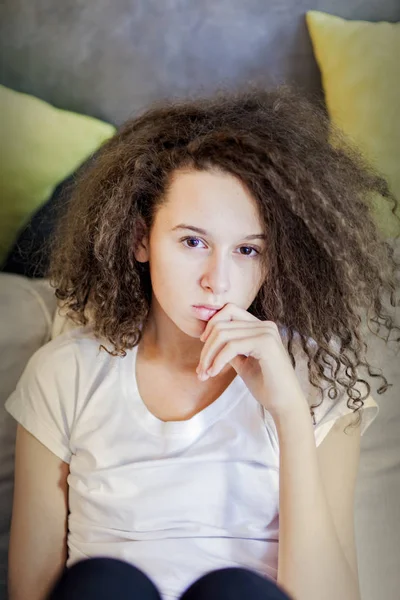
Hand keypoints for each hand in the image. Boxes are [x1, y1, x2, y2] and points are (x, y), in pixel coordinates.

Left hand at [197, 303, 307, 417]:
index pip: (229, 311)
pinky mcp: (266, 343)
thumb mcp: (242, 362)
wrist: (285, 405)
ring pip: (223, 333)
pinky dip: (217, 360)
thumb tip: (208, 338)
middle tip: (200, 369)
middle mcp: (265, 325)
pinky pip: (231, 346)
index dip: (211, 326)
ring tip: (204, 374)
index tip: (203, 346)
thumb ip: (229, 348)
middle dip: (206, 347)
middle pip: (222, 323)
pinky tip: (213, 373)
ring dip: (208, 355)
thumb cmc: (266, 385)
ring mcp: (266, 332)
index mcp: (260, 327)